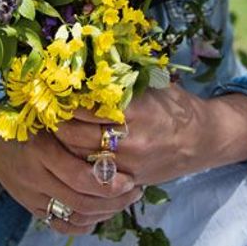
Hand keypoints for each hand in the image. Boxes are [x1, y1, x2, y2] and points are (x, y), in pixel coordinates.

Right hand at [0, 128, 142, 235]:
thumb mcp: (47, 110)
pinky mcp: (30, 207)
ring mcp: (31, 195)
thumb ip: (75, 118)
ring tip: (124, 201)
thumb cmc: (25, 114)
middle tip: (135, 190)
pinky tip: (100, 213)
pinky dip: (84, 224)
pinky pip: (60, 224)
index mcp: (41, 148)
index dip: (109, 181)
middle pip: (81, 200)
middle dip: (113, 200)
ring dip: (104, 213)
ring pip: (73, 216)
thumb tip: (116, 120)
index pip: (80, 175)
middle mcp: (34, 175)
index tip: (131, 176)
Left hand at [55, 86, 246, 185]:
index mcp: (134, 110)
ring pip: (80, 158)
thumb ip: (118, 79)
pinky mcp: (129, 181)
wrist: (203, 140)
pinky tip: (69, 152)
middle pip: (75, 136)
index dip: (64, 99)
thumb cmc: (174, 105)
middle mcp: (129, 140)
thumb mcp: (149, 83)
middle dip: (56, 123)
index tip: (51, 88)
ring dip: (61, 145)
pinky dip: (78, 164)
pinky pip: (94, 176)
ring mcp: (128, 165)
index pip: (84, 107)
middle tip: (43, 109)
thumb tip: (82, 63)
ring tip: (51, 129)